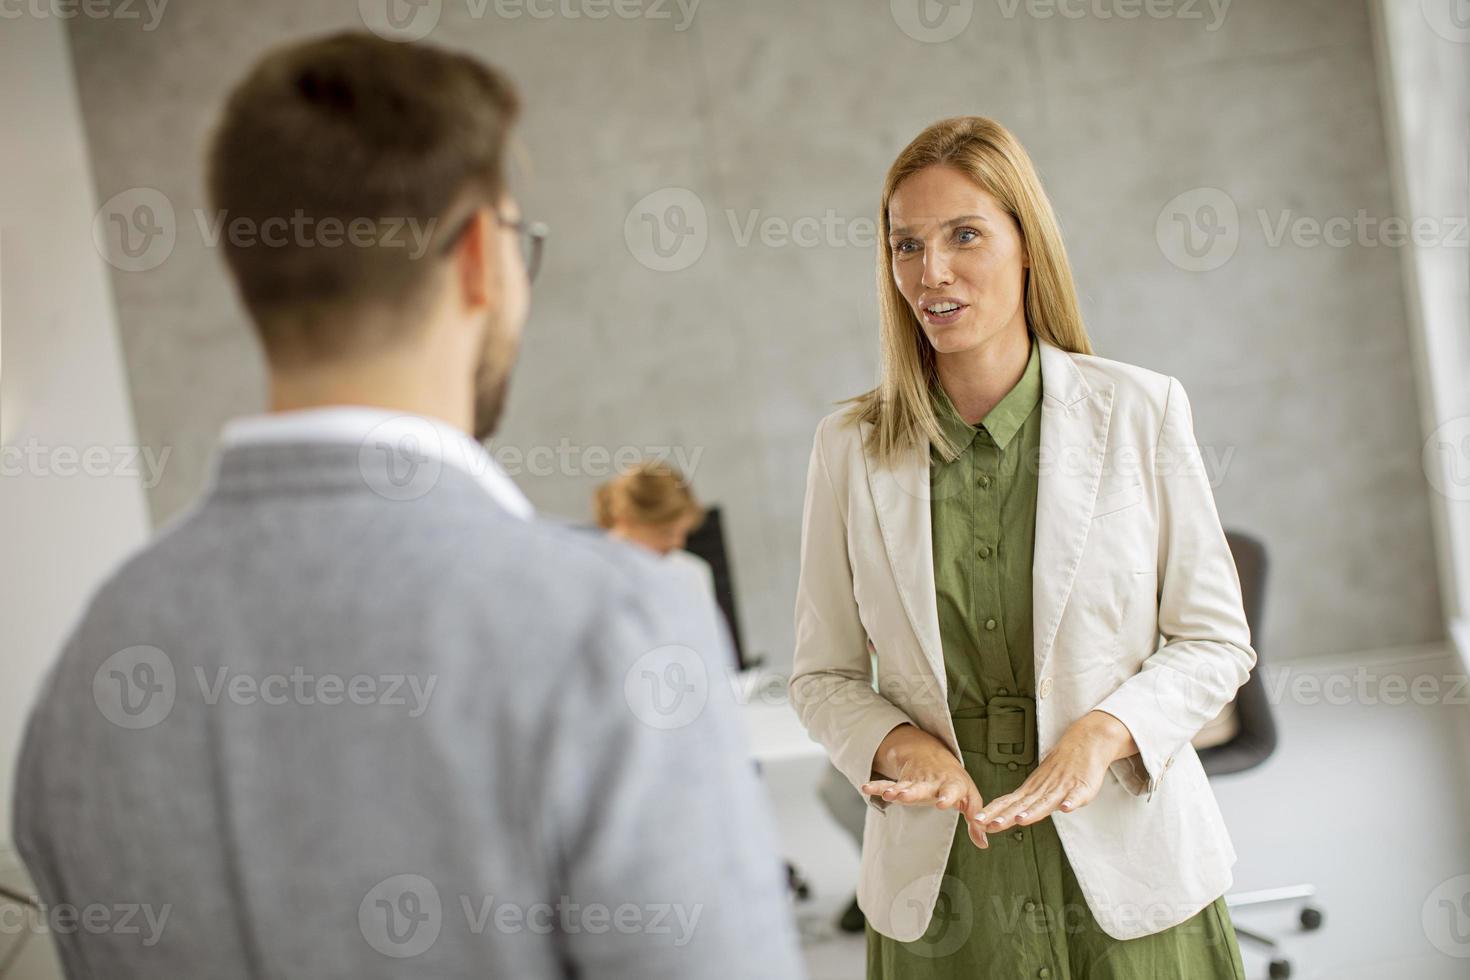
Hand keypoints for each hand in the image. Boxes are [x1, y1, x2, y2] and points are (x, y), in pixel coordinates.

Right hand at [861, 724, 990, 847]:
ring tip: (887, 795)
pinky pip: (887, 784)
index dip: (946, 797)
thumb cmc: (956, 784)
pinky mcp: (902, 783)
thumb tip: (983, 844)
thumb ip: (975, 822)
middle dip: (913, 793)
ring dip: (894, 791)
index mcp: (952, 786)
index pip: (951, 792)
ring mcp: (915, 782)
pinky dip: (877, 787)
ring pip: (903, 786)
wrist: (936, 757)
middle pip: (922, 788)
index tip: (941, 804)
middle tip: (904, 797)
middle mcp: (932, 783)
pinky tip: (866, 788)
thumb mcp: (970, 799)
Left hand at [971, 710, 1134, 833]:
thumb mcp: (1040, 784)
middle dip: (1005, 816)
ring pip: (1046, 802)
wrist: (1084, 742)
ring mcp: (1062, 788)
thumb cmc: (1060, 767)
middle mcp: (1043, 790)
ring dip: (1033, 811)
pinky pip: (1077, 796)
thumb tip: (1008, 817)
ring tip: (1020, 819)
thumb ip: (1027, 801)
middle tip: (989, 825)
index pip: (1008, 803)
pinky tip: (1066, 808)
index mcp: (1032, 790)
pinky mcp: (1082, 787)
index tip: (976, 822)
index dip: (993, 812)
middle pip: (1022, 805)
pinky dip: (1071, 802)